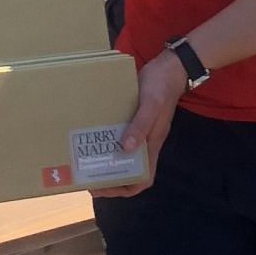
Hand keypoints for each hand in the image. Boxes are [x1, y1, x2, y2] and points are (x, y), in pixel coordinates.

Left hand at [93, 51, 185, 196]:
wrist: (170, 66)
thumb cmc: (161, 86)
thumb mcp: (151, 104)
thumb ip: (140, 125)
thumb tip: (126, 148)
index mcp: (152, 144)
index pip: (143, 178)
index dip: (125, 188)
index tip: (104, 186)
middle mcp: (145, 142)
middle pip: (129, 171)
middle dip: (109, 178)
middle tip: (87, 175)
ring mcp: (139, 131)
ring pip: (123, 156)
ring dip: (106, 161)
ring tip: (85, 160)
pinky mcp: (133, 120)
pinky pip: (119, 137)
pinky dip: (106, 141)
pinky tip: (92, 136)